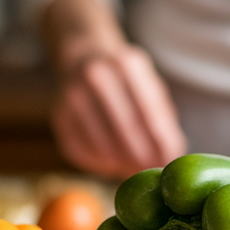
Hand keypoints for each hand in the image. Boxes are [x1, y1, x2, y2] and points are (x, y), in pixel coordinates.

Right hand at [44, 0, 186, 179]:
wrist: (83, 58)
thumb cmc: (125, 80)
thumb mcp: (149, 85)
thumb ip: (162, 118)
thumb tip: (170, 157)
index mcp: (126, 64)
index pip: (150, 112)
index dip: (162, 142)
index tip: (170, 161)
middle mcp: (96, 76)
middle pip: (126, 129)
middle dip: (143, 157)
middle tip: (153, 172)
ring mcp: (72, 95)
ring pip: (103, 145)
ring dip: (122, 164)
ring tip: (135, 169)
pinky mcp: (58, 116)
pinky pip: (82, 151)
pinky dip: (101, 164)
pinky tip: (112, 163)